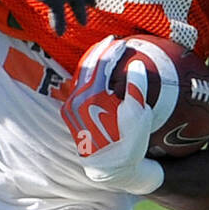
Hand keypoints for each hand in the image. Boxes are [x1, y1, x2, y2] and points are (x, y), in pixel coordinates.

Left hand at [61, 36, 164, 194]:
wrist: (110, 168)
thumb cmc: (128, 142)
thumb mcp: (139, 115)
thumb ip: (138, 87)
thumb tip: (135, 64)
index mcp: (92, 96)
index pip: (101, 65)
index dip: (112, 51)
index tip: (122, 42)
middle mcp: (76, 100)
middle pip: (87, 66)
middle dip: (99, 51)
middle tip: (110, 41)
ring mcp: (70, 107)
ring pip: (79, 76)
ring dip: (91, 62)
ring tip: (103, 53)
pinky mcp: (69, 114)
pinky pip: (77, 87)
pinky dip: (86, 76)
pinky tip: (96, 73)